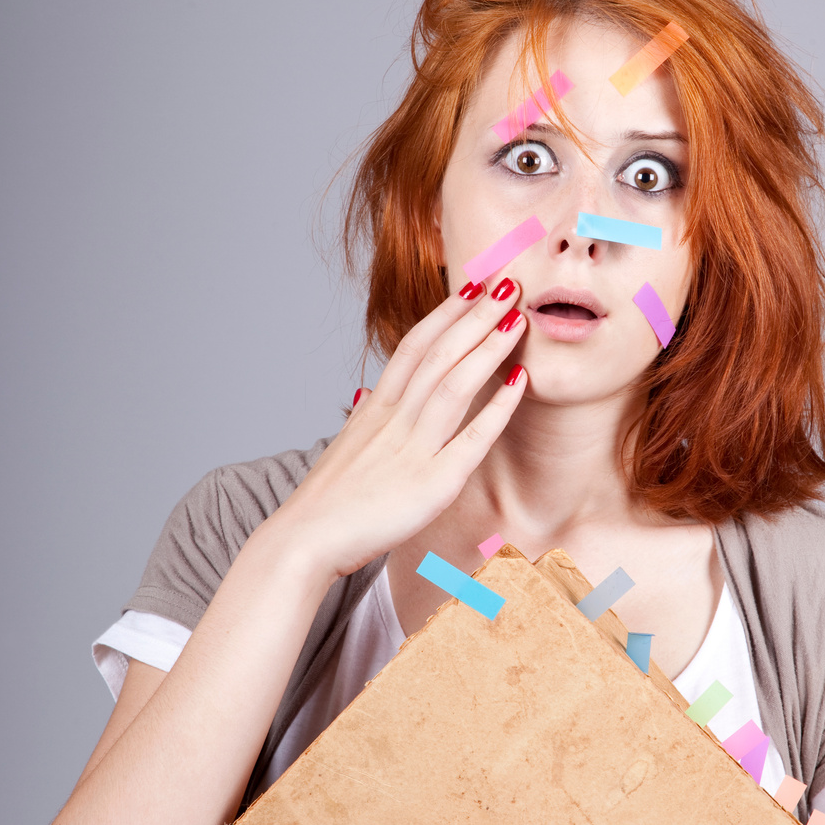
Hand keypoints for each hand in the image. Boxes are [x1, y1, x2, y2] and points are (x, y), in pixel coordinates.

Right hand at [268, 282, 527, 579]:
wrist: (303, 542)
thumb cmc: (324, 504)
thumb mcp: (343, 449)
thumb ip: (361, 422)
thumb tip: (365, 397)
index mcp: (374, 410)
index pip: (413, 346)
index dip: (445, 313)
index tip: (471, 286)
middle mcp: (393, 419)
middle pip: (438, 353)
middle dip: (475, 315)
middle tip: (508, 282)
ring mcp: (412, 449)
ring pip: (453, 382)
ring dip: (488, 346)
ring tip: (519, 316)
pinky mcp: (432, 484)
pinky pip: (472, 438)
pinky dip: (498, 407)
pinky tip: (521, 381)